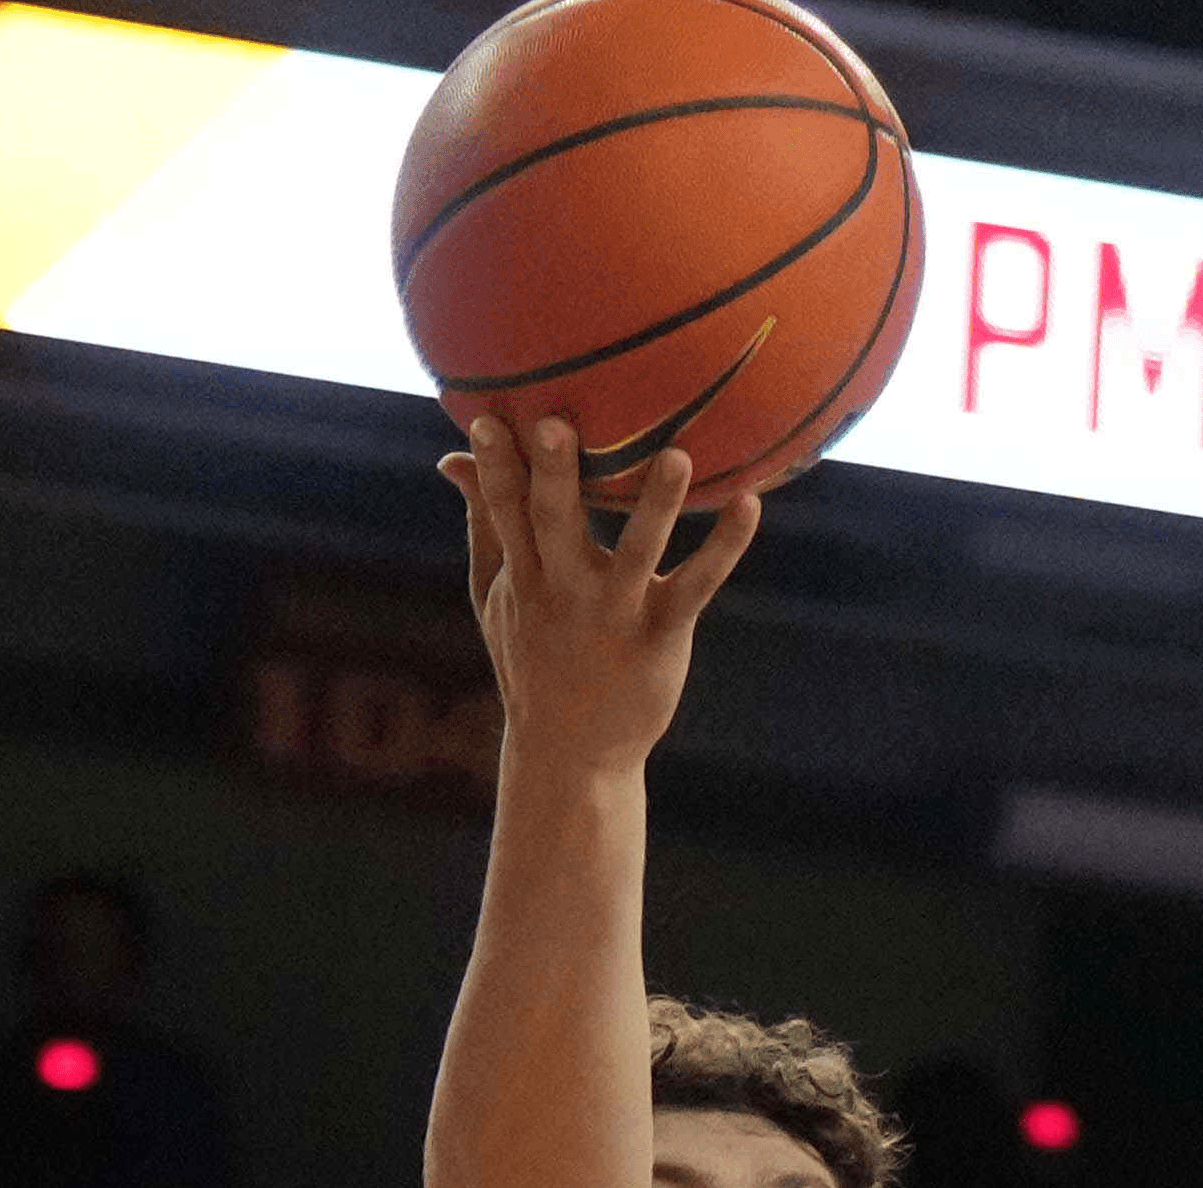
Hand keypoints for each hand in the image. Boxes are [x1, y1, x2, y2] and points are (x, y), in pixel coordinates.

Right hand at [440, 417, 757, 773]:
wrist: (572, 753)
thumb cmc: (534, 659)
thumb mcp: (496, 597)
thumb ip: (484, 524)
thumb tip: (452, 459)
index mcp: (524, 577)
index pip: (504, 513)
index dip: (495, 467)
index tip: (489, 419)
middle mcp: (565, 592)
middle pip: (556, 524)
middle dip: (554, 476)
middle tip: (557, 424)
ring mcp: (615, 615)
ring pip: (637, 552)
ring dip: (656, 505)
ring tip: (677, 455)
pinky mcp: (661, 635)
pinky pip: (696, 585)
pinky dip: (724, 547)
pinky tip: (750, 503)